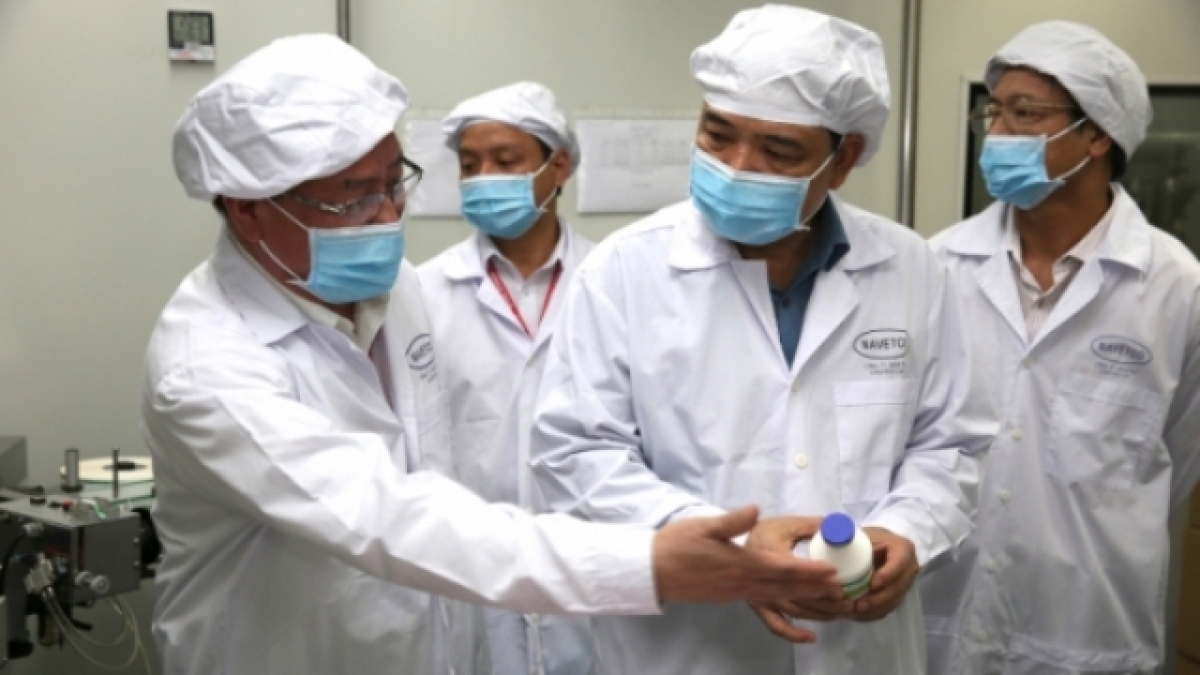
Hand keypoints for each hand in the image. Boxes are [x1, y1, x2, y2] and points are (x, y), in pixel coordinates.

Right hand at [652, 506, 840, 611]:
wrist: (653, 571)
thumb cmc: (677, 544)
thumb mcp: (704, 526)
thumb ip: (732, 521)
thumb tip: (755, 509)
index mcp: (740, 563)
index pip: (783, 568)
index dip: (808, 570)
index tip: (830, 571)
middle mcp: (742, 582)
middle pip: (786, 588)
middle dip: (814, 589)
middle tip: (841, 589)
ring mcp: (736, 592)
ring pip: (776, 597)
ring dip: (802, 598)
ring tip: (824, 599)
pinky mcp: (729, 597)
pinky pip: (763, 604)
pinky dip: (782, 605)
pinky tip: (790, 603)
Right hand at [745, 516, 852, 641]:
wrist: (719, 551)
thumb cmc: (757, 534)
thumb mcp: (779, 524)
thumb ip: (804, 524)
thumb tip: (831, 523)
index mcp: (763, 556)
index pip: (790, 567)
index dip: (812, 571)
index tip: (834, 571)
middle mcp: (759, 581)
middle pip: (795, 591)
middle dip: (822, 594)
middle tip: (845, 593)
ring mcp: (759, 598)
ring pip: (791, 609)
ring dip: (817, 611)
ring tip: (840, 610)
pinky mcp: (758, 608)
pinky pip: (776, 626)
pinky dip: (794, 634)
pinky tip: (812, 637)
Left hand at [851, 527, 918, 621]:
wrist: (881, 545)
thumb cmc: (871, 538)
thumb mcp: (865, 534)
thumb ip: (854, 538)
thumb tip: (833, 540)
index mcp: (903, 549)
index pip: (899, 563)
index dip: (887, 575)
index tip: (872, 584)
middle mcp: (909, 569)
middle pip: (897, 588)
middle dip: (877, 599)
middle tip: (858, 606)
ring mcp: (905, 584)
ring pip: (893, 601)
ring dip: (873, 610)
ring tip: (853, 613)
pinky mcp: (898, 595)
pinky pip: (887, 608)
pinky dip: (872, 614)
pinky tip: (857, 615)